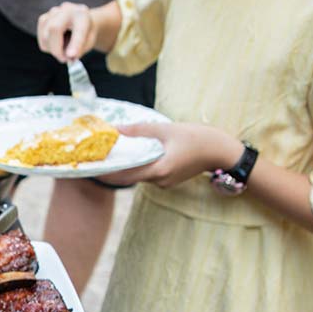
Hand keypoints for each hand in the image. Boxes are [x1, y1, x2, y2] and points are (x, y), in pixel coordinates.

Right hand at [37, 2, 95, 61]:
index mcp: (82, 14)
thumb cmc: (85, 32)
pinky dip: (48, 47)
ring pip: (45, 37)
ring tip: (63, 48)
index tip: (71, 56)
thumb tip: (69, 57)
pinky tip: (56, 43)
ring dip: (52, 49)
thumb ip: (80, 49)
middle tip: (64, 59)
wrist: (79, 20)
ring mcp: (52, 13)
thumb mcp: (89, 41)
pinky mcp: (43, 19)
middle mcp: (66, 9)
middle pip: (54, 29)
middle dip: (56, 49)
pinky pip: (42, 40)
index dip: (74, 44)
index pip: (78, 30)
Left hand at [97, 122, 244, 187]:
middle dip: (113, 169)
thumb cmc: (198, 138)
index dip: (106, 172)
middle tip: (96, 159)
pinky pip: (148, 173)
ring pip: (139, 175)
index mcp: (158, 170)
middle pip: (129, 177)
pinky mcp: (169, 180)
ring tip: (111, 155)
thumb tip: (116, 129)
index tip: (91, 168)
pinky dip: (139, 165)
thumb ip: (140, 130)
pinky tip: (133, 155)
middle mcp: (159, 181)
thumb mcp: (167, 130)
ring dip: (126, 167)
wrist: (222, 151)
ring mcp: (164, 182)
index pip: (124, 175)